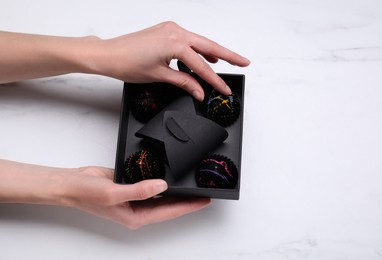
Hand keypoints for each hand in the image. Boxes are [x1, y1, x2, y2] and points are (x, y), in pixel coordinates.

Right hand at [61, 166, 210, 228]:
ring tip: (192, 185)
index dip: (188, 206)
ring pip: (162, 195)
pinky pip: (151, 183)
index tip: (204, 200)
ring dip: (176, 191)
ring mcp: (135, 197)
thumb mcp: (114, 193)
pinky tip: (170, 176)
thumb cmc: (87, 194)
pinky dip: (162, 181)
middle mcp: (138, 208)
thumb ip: (139, 190)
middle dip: (187, 201)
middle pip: (169, 205)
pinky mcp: (132, 185)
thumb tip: (162, 185)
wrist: (72, 184)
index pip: (169, 212)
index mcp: (136, 216)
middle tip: (204, 193)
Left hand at [94, 21, 249, 99]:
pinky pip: (188, 40)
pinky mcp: (165, 31)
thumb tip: (199, 90)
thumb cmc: (127, 63)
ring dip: (214, 51)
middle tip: (244, 62)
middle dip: (228, 55)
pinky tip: (206, 55)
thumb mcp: (159, 76)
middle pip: (209, 46)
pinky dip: (198, 48)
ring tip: (229, 61)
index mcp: (175, 43)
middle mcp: (175, 32)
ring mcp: (170, 29)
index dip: (215, 80)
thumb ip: (184, 82)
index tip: (224, 89)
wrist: (108, 54)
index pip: (202, 66)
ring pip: (199, 41)